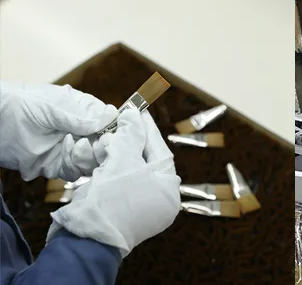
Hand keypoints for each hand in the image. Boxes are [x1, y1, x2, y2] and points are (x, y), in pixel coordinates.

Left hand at [0, 82, 117, 180]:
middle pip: (105, 145)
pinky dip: (74, 167)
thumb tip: (109, 118)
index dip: (114, 130)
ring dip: (89, 157)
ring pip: (93, 161)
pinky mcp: (56, 165)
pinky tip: (66, 156)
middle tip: (97, 145)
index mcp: (82, 112)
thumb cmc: (18, 106)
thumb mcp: (51, 107)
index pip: (109, 122)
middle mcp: (79, 131)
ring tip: (76, 148)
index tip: (113, 134)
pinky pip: (75, 172)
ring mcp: (68, 149)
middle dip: (104, 147)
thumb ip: (79, 117)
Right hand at [47, 109, 180, 256]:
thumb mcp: (123, 161)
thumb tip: (134, 115)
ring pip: (128, 171)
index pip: (160, 151)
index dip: (146, 129)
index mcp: (169, 190)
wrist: (85, 239)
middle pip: (144, 161)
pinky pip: (116, 184)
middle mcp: (159, 200)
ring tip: (103, 141)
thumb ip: (130, 136)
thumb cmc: (111, 199)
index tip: (137, 110)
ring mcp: (139, 208)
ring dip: (114, 155)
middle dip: (127, 142)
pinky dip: (107, 170)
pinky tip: (97, 158)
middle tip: (115, 124)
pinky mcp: (119, 212)